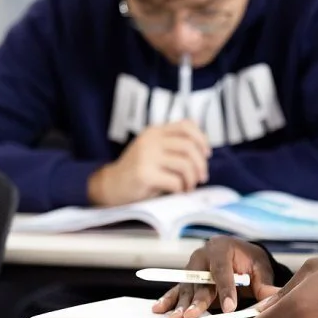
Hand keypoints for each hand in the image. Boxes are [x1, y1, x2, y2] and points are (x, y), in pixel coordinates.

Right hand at [87, 120, 210, 205]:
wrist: (110, 185)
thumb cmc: (139, 169)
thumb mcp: (154, 150)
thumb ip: (173, 145)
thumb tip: (204, 150)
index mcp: (155, 131)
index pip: (186, 125)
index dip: (201, 139)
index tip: (206, 154)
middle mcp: (151, 140)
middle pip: (189, 146)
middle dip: (201, 164)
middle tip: (201, 177)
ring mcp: (146, 156)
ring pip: (185, 164)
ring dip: (192, 179)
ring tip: (188, 187)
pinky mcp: (144, 174)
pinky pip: (175, 181)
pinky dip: (181, 189)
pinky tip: (177, 192)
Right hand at [151, 237, 279, 317]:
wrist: (237, 253)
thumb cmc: (249, 260)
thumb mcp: (260, 268)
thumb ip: (264, 284)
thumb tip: (273, 299)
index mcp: (221, 248)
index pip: (223, 270)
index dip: (226, 290)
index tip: (229, 307)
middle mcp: (202, 256)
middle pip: (200, 282)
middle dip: (198, 300)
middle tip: (194, 315)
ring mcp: (190, 268)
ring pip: (186, 288)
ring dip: (181, 305)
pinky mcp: (185, 279)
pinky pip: (175, 290)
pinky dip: (167, 300)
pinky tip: (158, 309)